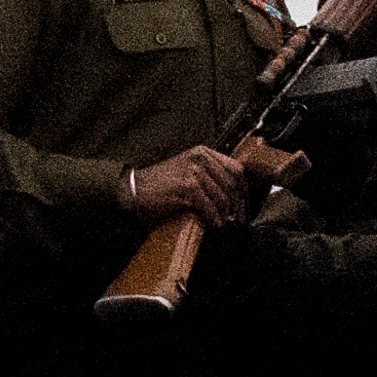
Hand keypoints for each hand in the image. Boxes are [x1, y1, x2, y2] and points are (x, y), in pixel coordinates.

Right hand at [123, 144, 256, 226]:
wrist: (132, 191)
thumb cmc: (158, 186)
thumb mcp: (186, 171)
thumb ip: (208, 175)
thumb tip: (232, 196)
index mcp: (202, 152)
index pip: (236, 169)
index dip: (243, 190)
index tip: (244, 205)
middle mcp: (199, 158)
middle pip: (233, 184)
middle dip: (238, 205)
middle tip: (239, 219)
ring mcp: (193, 171)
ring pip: (223, 197)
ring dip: (226, 214)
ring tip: (225, 223)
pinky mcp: (187, 186)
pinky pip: (210, 206)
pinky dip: (214, 218)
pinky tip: (214, 224)